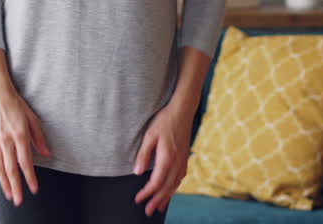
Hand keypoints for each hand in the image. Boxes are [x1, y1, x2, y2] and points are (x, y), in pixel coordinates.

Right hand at [0, 80, 51, 206]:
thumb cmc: (17, 105)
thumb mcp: (32, 118)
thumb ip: (39, 137)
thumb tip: (47, 154)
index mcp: (20, 135)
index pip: (25, 162)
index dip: (30, 177)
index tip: (35, 189)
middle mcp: (6, 140)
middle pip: (11, 169)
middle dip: (16, 187)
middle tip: (20, 202)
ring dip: (4, 184)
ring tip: (10, 196)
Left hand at [132, 101, 194, 216]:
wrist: (182, 111)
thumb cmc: (164, 121)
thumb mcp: (149, 136)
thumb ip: (143, 155)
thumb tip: (137, 173)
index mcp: (167, 158)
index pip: (156, 182)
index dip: (147, 193)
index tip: (138, 199)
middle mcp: (177, 163)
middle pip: (166, 188)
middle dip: (157, 201)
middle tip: (148, 212)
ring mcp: (183, 161)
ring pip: (175, 185)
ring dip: (166, 197)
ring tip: (159, 207)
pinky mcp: (185, 158)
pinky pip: (180, 179)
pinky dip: (174, 188)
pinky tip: (170, 191)